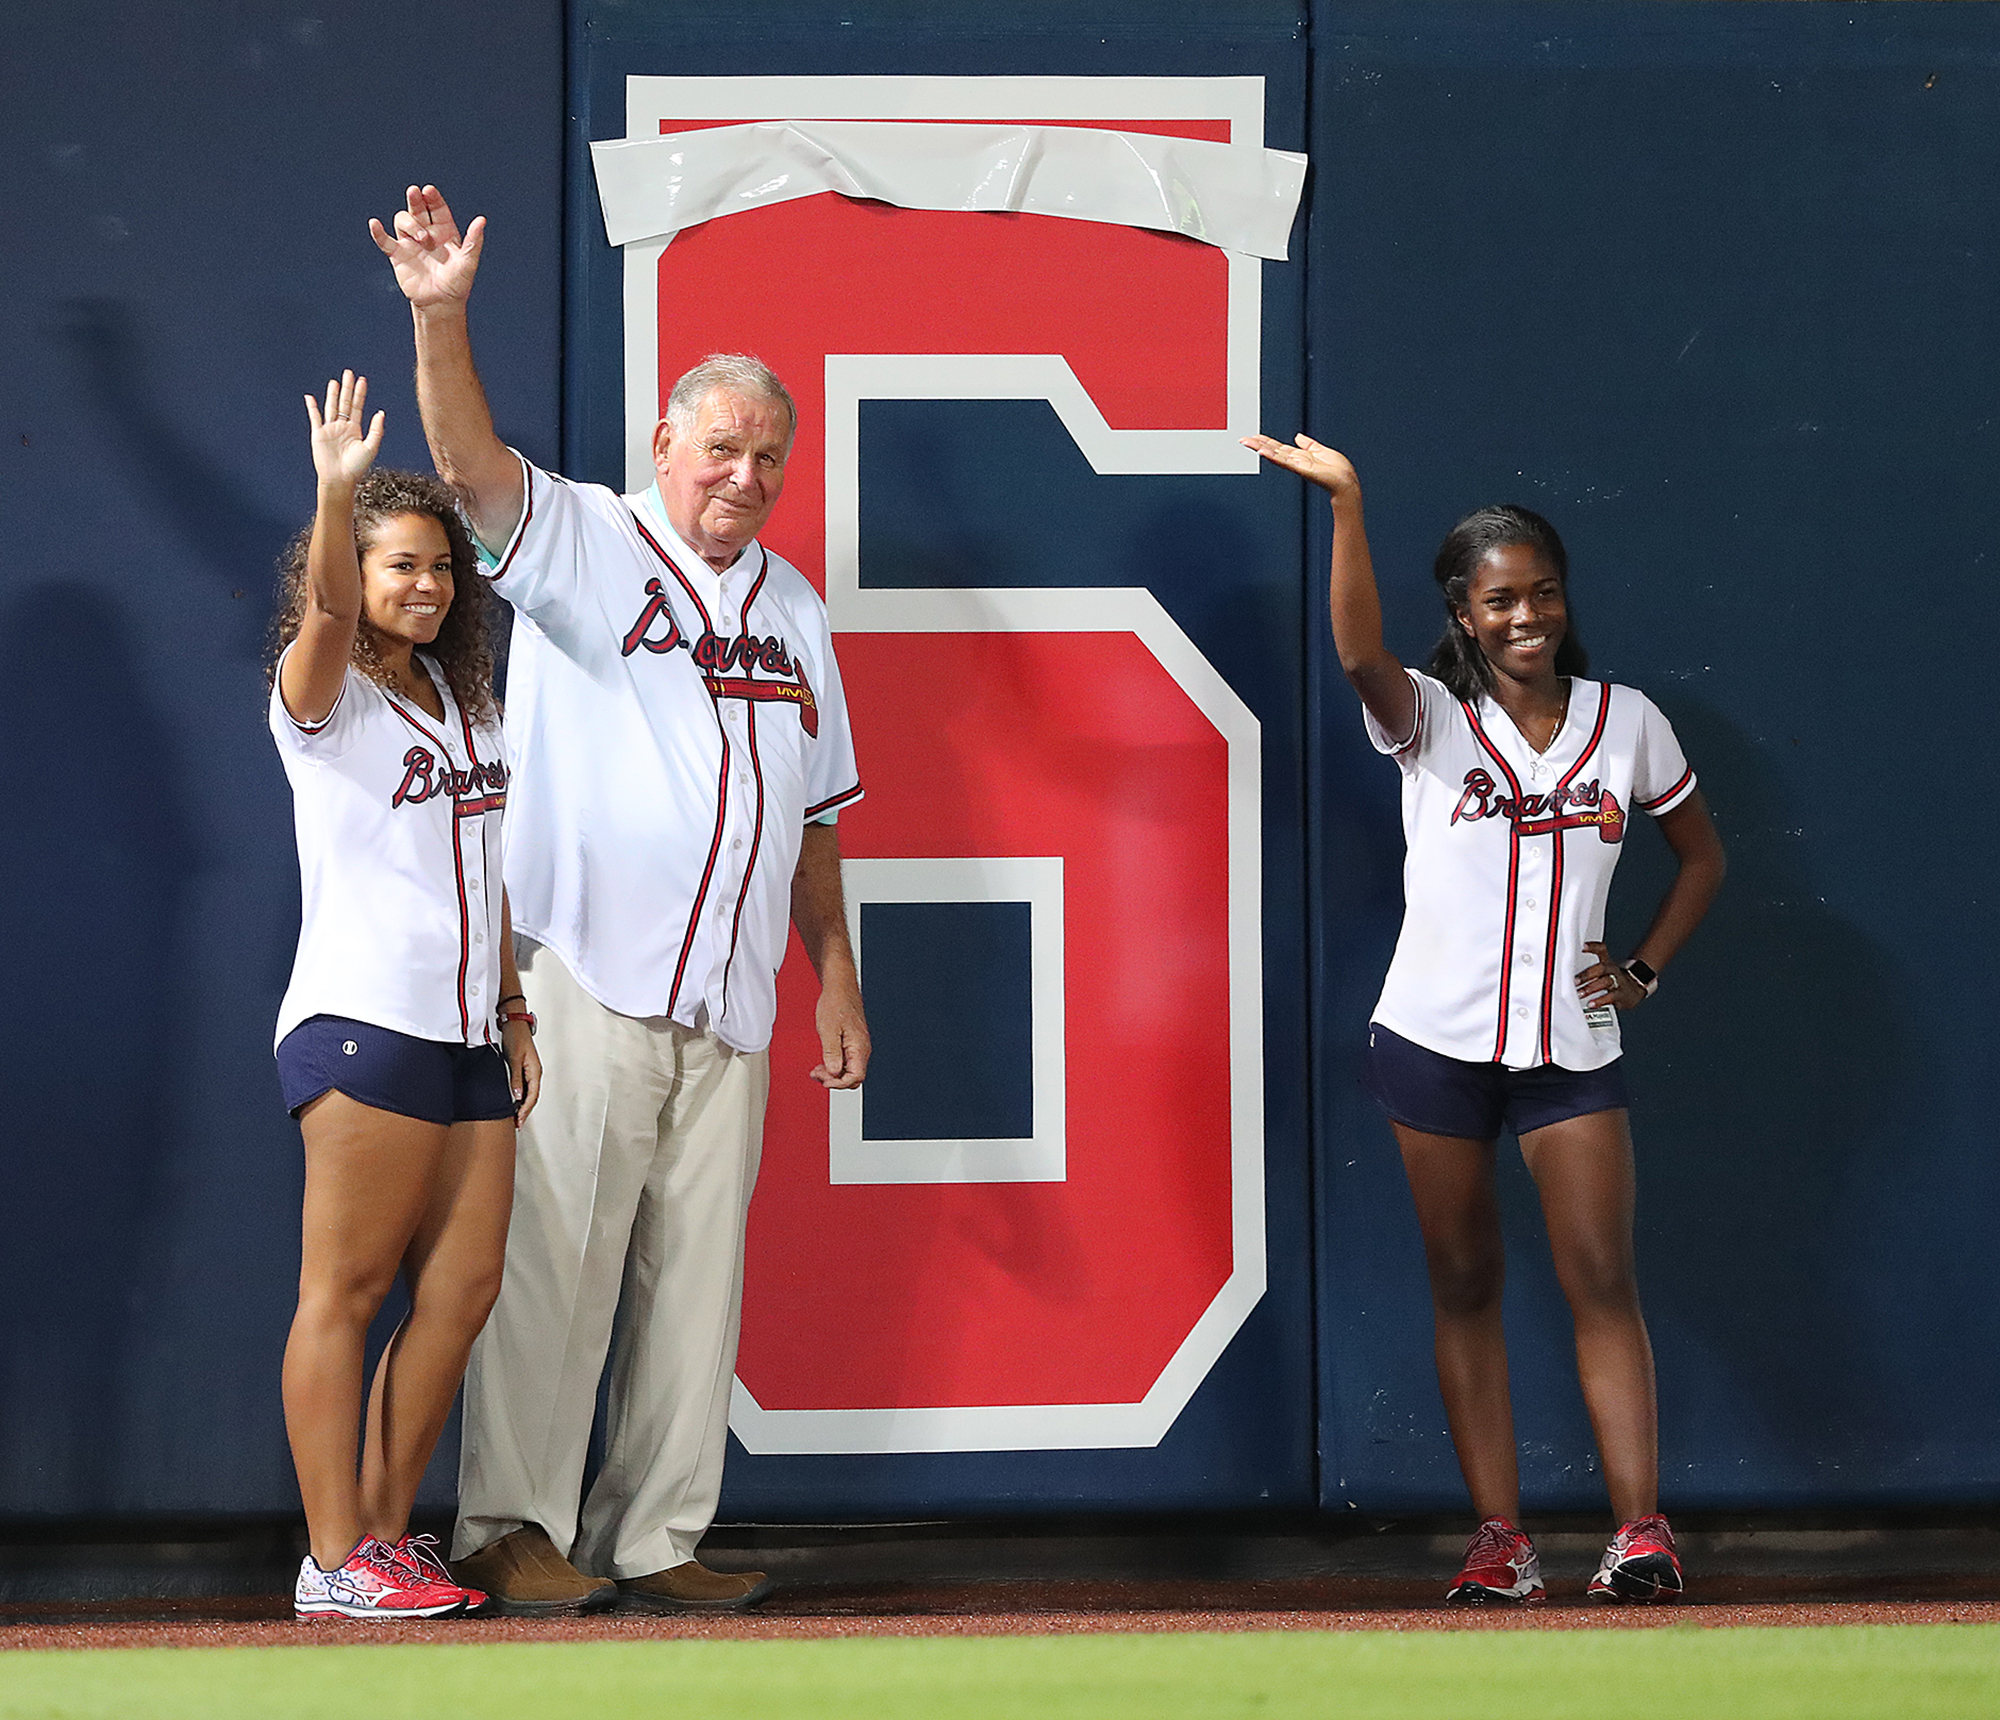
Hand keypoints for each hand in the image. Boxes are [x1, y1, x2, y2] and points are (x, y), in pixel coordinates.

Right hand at [304, 370, 383, 486]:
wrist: (340, 479)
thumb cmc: (357, 467)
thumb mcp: (371, 448)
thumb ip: (376, 430)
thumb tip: (381, 413)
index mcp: (355, 430)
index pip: (357, 406)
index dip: (360, 393)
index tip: (362, 380)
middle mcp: (342, 427)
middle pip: (344, 402)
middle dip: (347, 388)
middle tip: (349, 373)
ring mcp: (330, 429)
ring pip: (331, 407)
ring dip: (333, 394)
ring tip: (335, 381)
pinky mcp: (318, 434)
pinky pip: (315, 418)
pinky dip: (312, 407)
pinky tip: (310, 397)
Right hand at [370, 183, 485, 310]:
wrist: (441, 304)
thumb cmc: (458, 283)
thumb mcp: (468, 262)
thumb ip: (474, 241)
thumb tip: (482, 220)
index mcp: (444, 231)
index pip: (437, 208)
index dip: (433, 198)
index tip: (429, 190)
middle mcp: (426, 233)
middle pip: (417, 209)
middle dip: (415, 199)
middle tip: (414, 192)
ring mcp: (411, 243)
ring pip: (402, 220)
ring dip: (409, 223)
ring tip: (421, 237)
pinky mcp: (398, 255)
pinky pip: (385, 241)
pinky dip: (378, 232)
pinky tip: (374, 224)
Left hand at [503, 1018, 541, 1122]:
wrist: (513, 1023)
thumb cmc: (515, 1036)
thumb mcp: (514, 1059)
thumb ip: (516, 1078)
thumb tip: (518, 1096)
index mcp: (535, 1071)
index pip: (532, 1096)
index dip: (526, 1110)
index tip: (519, 1120)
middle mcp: (534, 1072)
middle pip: (532, 1097)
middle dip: (526, 1111)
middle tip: (518, 1123)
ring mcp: (530, 1070)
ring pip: (529, 1092)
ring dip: (523, 1105)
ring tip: (515, 1116)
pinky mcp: (524, 1068)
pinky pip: (525, 1086)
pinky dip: (520, 1096)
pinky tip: (514, 1101)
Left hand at [810, 977, 869, 1089]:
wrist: (839, 987)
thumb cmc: (835, 1004)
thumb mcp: (828, 1030)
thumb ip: (832, 1053)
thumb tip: (834, 1073)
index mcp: (859, 1047)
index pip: (855, 1077)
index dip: (839, 1083)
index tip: (824, 1080)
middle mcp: (862, 1049)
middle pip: (854, 1077)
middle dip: (835, 1081)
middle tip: (817, 1074)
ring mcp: (858, 1046)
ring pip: (849, 1070)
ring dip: (833, 1074)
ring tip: (817, 1070)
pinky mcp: (852, 1043)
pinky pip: (846, 1061)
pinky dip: (834, 1065)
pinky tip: (823, 1063)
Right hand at [1240, 431, 1360, 501]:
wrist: (1345, 482)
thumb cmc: (1338, 470)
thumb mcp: (1321, 450)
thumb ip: (1309, 444)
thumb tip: (1298, 436)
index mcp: (1300, 456)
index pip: (1279, 447)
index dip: (1266, 441)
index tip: (1254, 437)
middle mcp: (1296, 461)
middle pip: (1273, 450)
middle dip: (1258, 444)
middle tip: (1243, 439)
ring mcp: (1297, 466)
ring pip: (1275, 455)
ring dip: (1261, 448)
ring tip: (1248, 443)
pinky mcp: (1301, 469)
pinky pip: (1285, 461)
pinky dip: (1274, 456)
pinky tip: (1263, 452)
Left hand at [1576, 941, 1641, 1010]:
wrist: (1634, 989)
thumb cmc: (1612, 979)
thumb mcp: (1602, 970)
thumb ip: (1586, 969)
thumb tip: (1564, 972)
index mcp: (1606, 962)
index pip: (1602, 950)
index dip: (1593, 947)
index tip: (1583, 946)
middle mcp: (1612, 970)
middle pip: (1601, 968)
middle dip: (1587, 974)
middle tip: (1574, 981)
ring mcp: (1618, 982)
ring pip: (1605, 982)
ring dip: (1591, 988)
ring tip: (1580, 993)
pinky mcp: (1621, 995)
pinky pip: (1611, 997)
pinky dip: (1600, 1001)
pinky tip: (1591, 1004)